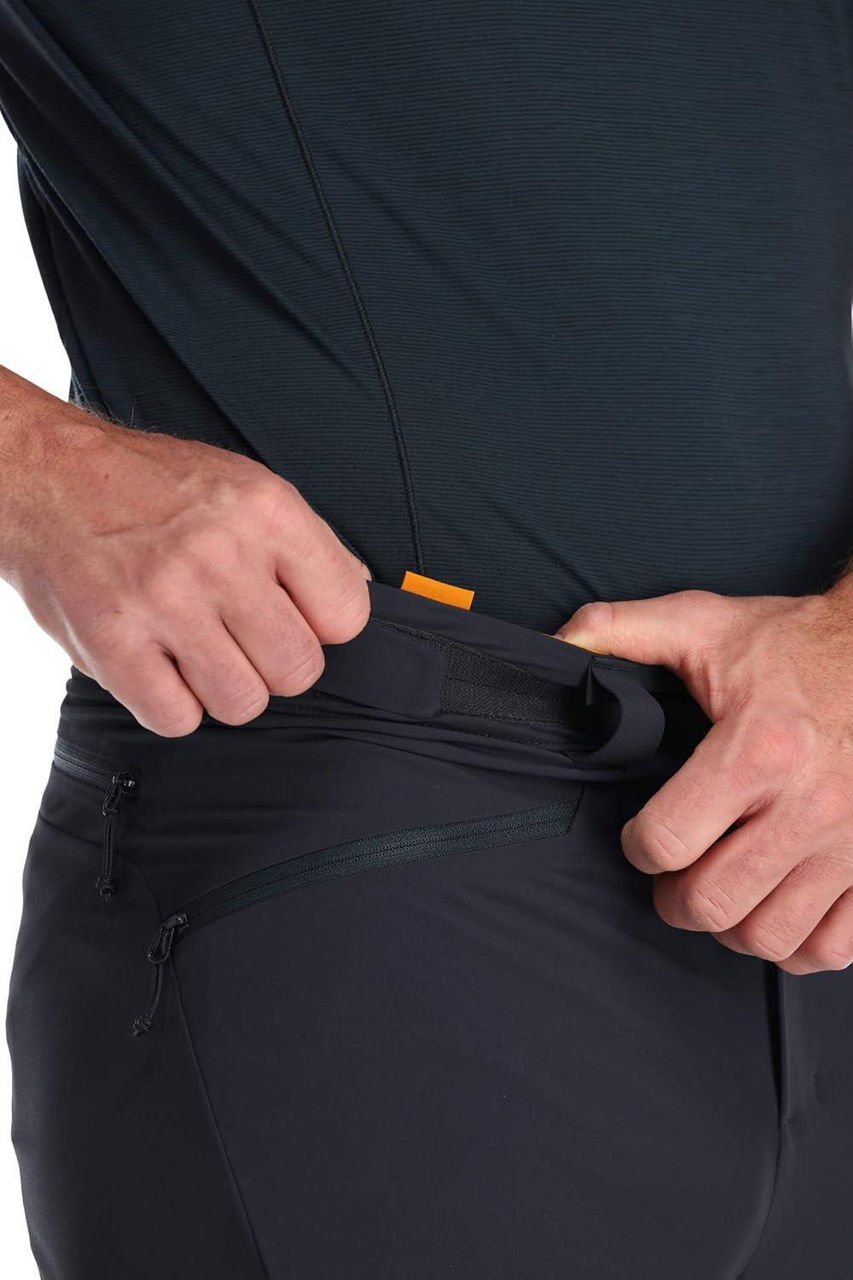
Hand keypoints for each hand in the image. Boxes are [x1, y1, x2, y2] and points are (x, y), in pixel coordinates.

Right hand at [2, 374, 371, 736]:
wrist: (48, 476)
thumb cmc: (152, 487)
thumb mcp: (244, 486)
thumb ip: (302, 544)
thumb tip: (351, 599)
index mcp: (267, 510)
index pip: (347, 615)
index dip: (323, 626)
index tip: (292, 616)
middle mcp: (220, 554)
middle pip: (299, 670)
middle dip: (275, 664)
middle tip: (240, 637)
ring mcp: (164, 601)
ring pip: (243, 703)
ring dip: (224, 688)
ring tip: (198, 650)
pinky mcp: (112, 642)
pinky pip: (178, 719)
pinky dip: (172, 705)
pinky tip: (160, 665)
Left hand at [553, 586, 852, 973]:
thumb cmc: (795, 643)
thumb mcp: (703, 623)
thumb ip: (619, 631)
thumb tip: (556, 648)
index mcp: (756, 749)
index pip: (668, 841)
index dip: (637, 847)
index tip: (640, 836)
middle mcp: (807, 805)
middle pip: (712, 902)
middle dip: (672, 897)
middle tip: (671, 874)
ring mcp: (848, 844)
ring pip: (769, 937)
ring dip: (729, 925)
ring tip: (720, 889)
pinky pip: (832, 947)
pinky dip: (795, 945)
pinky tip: (775, 908)